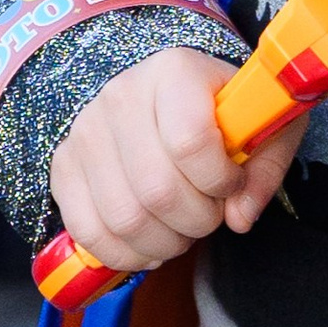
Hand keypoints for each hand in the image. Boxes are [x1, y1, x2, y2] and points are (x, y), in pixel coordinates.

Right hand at [51, 49, 306, 273]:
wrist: (166, 95)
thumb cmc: (221, 111)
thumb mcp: (263, 126)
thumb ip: (264, 170)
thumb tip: (240, 218)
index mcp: (174, 72)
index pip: (191, 142)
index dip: (221, 180)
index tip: (234, 183)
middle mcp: (120, 95)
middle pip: (157, 189)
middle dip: (197, 220)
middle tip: (210, 213)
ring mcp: (85, 132)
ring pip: (124, 218)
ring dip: (165, 242)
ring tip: (182, 229)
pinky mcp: (63, 166)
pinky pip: (87, 231)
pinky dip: (124, 254)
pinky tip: (150, 245)